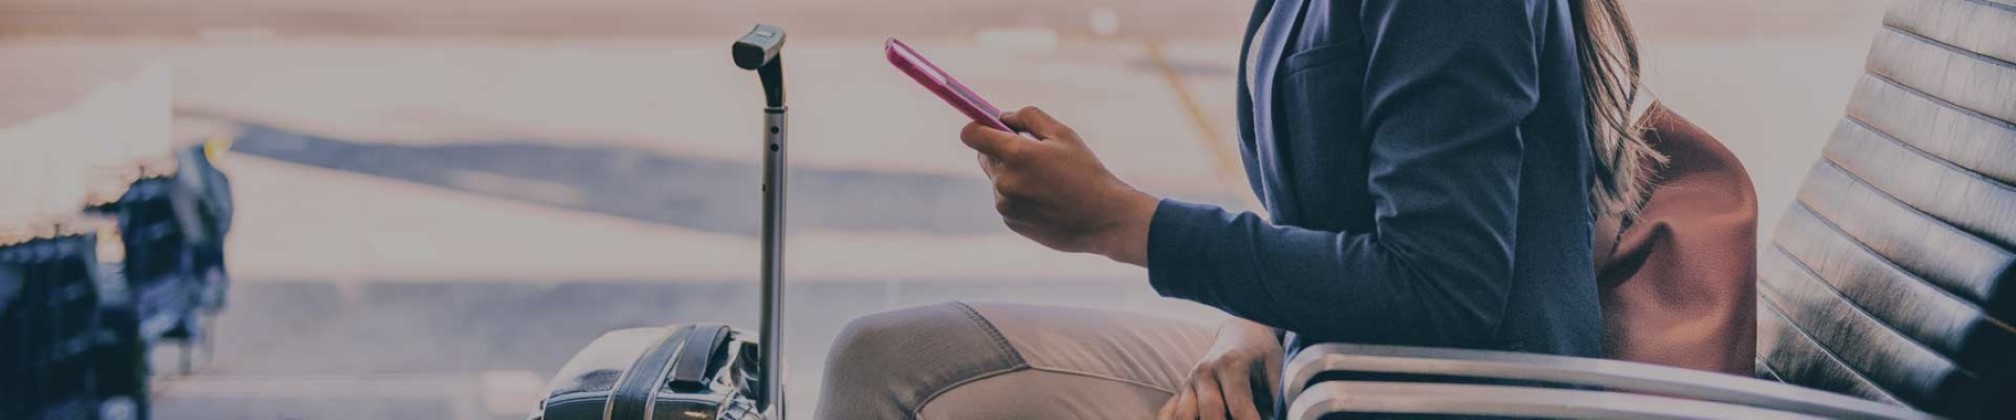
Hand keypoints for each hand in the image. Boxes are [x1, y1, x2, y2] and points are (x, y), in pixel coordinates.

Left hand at [960, 106, 1158, 264]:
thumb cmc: (1086, 172)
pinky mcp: (1011, 222)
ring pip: (997, 179)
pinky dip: (1020, 196)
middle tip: (1030, 152)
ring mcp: (1006, 205)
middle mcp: (1004, 181)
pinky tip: (1047, 201)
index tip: (986, 126)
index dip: (977, 127)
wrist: (1104, 219)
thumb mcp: (1062, 134)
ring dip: (1013, 175)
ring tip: (1047, 182)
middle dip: (1001, 150)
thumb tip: (1003, 118)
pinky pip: (1007, 200)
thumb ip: (1028, 117)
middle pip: (984, 156)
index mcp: (1016, 154)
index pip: (972, 135)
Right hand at [1160, 318, 1282, 419]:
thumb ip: (1280, 391)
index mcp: (1230, 364)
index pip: (1239, 406)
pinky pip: (1167, 414)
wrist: (1240, 332)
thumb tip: (1289, 415)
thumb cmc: (1261, 352)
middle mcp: (1204, 372)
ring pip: (1183, 417)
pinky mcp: (1179, 391)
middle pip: (1209, 414)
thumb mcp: (1277, 365)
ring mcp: (1188, 382)